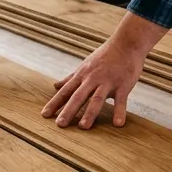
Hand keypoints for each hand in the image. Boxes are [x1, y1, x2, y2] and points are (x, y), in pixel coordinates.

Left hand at [41, 12, 167, 128]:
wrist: (126, 44)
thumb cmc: (105, 56)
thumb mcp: (85, 66)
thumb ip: (70, 78)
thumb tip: (55, 86)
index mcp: (82, 75)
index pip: (66, 91)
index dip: (55, 103)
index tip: (44, 115)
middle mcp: (93, 79)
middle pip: (78, 96)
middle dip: (68, 110)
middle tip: (60, 125)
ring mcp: (108, 82)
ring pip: (97, 98)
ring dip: (90, 113)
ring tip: (83, 127)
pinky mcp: (123, 85)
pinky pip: (121, 100)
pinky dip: (119, 111)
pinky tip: (118, 124)